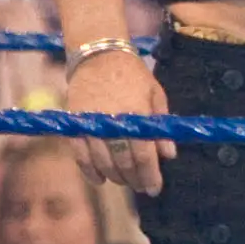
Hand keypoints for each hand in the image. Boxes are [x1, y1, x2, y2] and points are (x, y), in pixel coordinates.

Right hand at [66, 46, 171, 194]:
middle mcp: (114, 121)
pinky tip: (100, 180)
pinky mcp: (75, 124)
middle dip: (135, 179)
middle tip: (142, 187)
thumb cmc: (133, 74)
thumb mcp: (155, 94)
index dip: (151, 176)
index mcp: (137, 113)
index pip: (145, 155)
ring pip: (104, 162)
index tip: (155, 189)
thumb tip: (169, 155)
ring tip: (125, 182)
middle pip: (124, 162)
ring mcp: (92, 123)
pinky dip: (90, 171)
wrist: (98, 54)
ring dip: (116, 177)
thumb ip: (161, 126)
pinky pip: (80, 155)